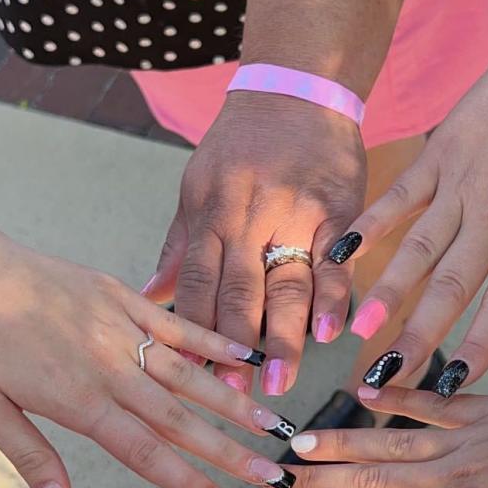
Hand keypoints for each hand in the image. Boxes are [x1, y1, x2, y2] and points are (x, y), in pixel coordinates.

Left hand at [0, 197, 297, 487]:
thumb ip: (32, 458)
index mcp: (79, 400)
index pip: (149, 452)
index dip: (194, 484)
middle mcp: (111, 367)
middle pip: (181, 418)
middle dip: (231, 452)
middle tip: (273, 475)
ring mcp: (122, 328)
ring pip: (190, 372)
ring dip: (234, 401)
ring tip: (274, 423)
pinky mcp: (122, 296)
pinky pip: (176, 323)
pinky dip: (212, 340)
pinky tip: (246, 355)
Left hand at [144, 91, 366, 396]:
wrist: (296, 89)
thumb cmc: (242, 143)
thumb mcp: (197, 183)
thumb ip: (181, 243)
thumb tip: (150, 292)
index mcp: (209, 212)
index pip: (196, 286)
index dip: (191, 336)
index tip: (189, 381)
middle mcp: (247, 215)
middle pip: (237, 294)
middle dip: (232, 351)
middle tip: (230, 399)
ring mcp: (294, 212)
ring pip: (284, 284)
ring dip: (282, 338)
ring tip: (278, 384)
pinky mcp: (337, 208)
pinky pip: (335, 259)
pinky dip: (334, 297)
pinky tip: (332, 334)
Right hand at [266, 388, 487, 487]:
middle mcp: (446, 483)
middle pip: (366, 484)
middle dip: (316, 483)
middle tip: (274, 477)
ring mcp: (462, 442)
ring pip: (387, 442)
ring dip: (341, 441)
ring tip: (300, 440)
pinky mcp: (483, 411)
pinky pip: (429, 402)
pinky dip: (395, 396)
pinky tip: (364, 390)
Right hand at [333, 44, 487, 391]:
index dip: (479, 347)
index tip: (452, 384)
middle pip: (451, 290)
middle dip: (417, 336)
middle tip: (386, 375)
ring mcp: (461, 189)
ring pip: (418, 250)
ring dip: (387, 291)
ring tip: (359, 328)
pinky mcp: (438, 159)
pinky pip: (399, 196)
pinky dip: (370, 223)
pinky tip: (344, 253)